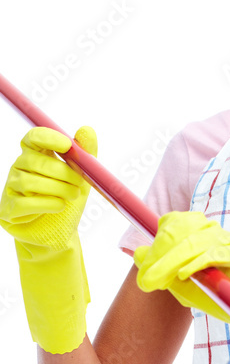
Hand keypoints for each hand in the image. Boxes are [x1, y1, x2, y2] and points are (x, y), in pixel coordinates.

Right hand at [0, 126, 96, 250]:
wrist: (59, 233)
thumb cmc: (66, 200)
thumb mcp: (82, 177)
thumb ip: (86, 154)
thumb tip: (87, 130)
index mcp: (35, 155)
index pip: (32, 138)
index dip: (48, 138)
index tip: (67, 145)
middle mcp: (19, 168)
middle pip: (33, 161)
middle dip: (62, 171)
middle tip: (79, 182)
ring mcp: (11, 188)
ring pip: (29, 183)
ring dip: (58, 189)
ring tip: (73, 195)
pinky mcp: (9, 209)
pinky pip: (24, 203)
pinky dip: (47, 204)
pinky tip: (60, 206)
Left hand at [133, 210, 229, 322]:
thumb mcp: (207, 292)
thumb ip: (178, 278)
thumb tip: (143, 262)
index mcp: (214, 241)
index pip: (180, 224)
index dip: (158, 235)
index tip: (138, 256)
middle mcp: (226, 237)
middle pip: (185, 227)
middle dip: (161, 248)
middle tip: (143, 276)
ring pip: (199, 240)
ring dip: (173, 258)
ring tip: (154, 279)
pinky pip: (222, 255)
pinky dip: (201, 262)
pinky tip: (185, 274)